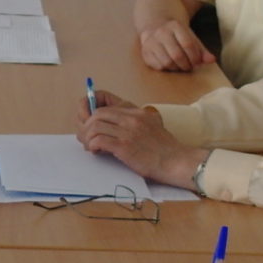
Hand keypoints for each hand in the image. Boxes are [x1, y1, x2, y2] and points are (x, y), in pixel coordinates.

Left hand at [75, 93, 203, 188]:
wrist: (177, 161)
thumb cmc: (164, 149)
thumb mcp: (151, 125)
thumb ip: (132, 121)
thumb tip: (107, 125)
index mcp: (136, 111)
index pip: (104, 100)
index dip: (89, 108)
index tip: (86, 118)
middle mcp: (131, 117)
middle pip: (96, 113)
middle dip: (85, 125)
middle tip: (85, 138)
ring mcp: (128, 131)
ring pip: (94, 126)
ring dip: (87, 137)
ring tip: (90, 146)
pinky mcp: (125, 146)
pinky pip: (99, 140)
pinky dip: (92, 145)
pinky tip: (96, 151)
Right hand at [137, 19, 212, 72]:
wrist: (155, 24)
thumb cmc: (176, 34)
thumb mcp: (190, 37)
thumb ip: (201, 49)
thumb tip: (212, 60)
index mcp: (174, 26)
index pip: (188, 44)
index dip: (195, 57)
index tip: (197, 62)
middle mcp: (161, 32)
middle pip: (177, 55)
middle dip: (186, 65)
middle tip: (189, 66)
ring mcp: (151, 42)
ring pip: (167, 62)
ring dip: (177, 68)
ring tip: (180, 66)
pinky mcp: (145, 52)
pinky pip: (158, 66)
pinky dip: (167, 69)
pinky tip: (171, 65)